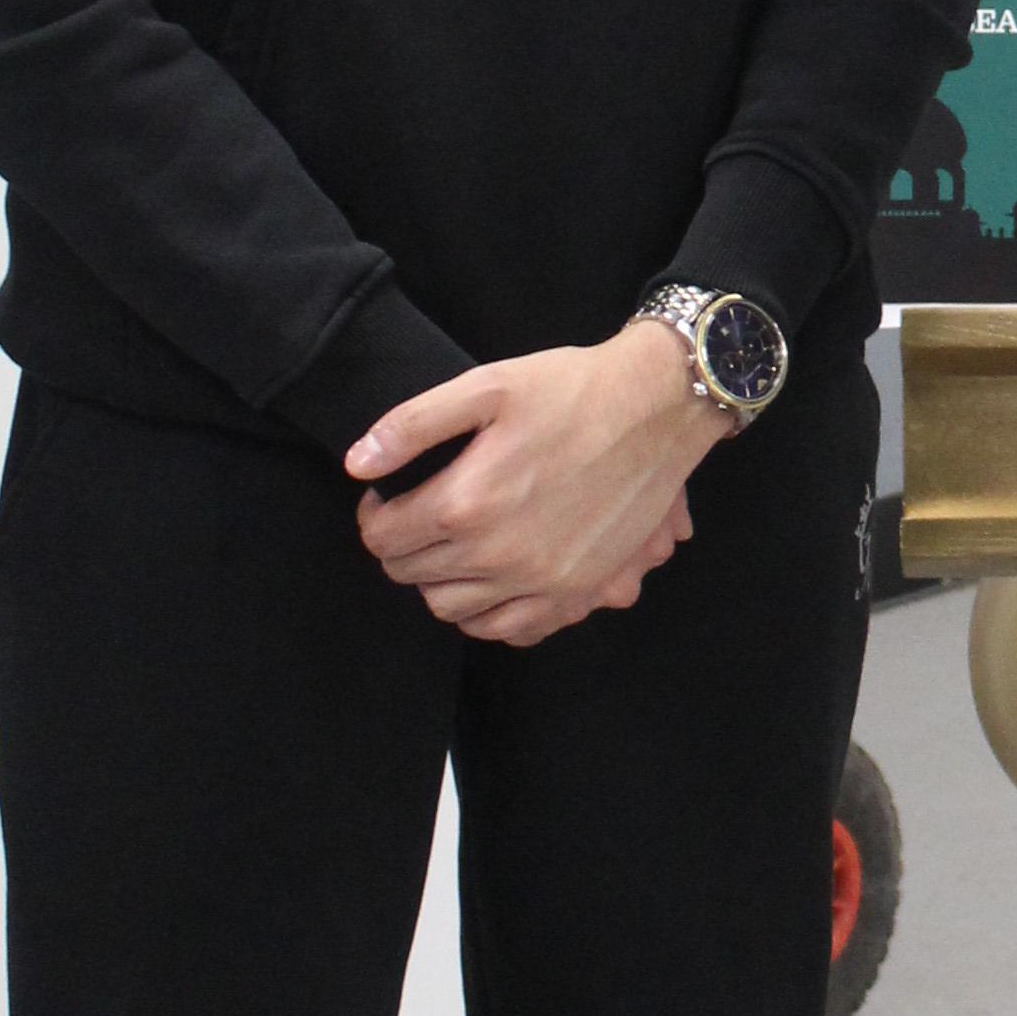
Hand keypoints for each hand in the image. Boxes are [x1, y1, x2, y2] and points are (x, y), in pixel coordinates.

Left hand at [347, 325, 729, 647]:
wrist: (658, 405)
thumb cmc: (572, 389)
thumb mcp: (487, 385)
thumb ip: (412, 424)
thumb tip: (358, 465)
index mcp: (468, 503)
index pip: (384, 537)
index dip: (374, 516)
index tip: (385, 497)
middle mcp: (500, 555)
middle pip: (413, 575)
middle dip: (402, 546)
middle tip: (417, 516)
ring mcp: (542, 581)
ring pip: (452, 610)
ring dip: (439, 581)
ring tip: (452, 547)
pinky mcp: (578, 593)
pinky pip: (510, 630)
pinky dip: (488, 616)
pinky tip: (492, 582)